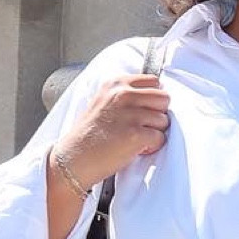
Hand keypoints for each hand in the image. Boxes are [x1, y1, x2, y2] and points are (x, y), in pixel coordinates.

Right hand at [56, 72, 170, 188]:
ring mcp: (130, 114)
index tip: (143, 110)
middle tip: (141, 126)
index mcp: (115, 84)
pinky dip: (152, 147)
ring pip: (164, 120)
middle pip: (164, 98)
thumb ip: (125, 94)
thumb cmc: (88, 135)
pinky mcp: (136, 134)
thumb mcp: (102, 101)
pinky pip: (160, 138)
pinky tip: (135, 149)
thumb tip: (152, 95)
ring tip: (135, 138)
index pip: (154, 81)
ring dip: (154, 132)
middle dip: (157, 114)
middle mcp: (123, 94)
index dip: (153, 99)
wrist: (74, 158)